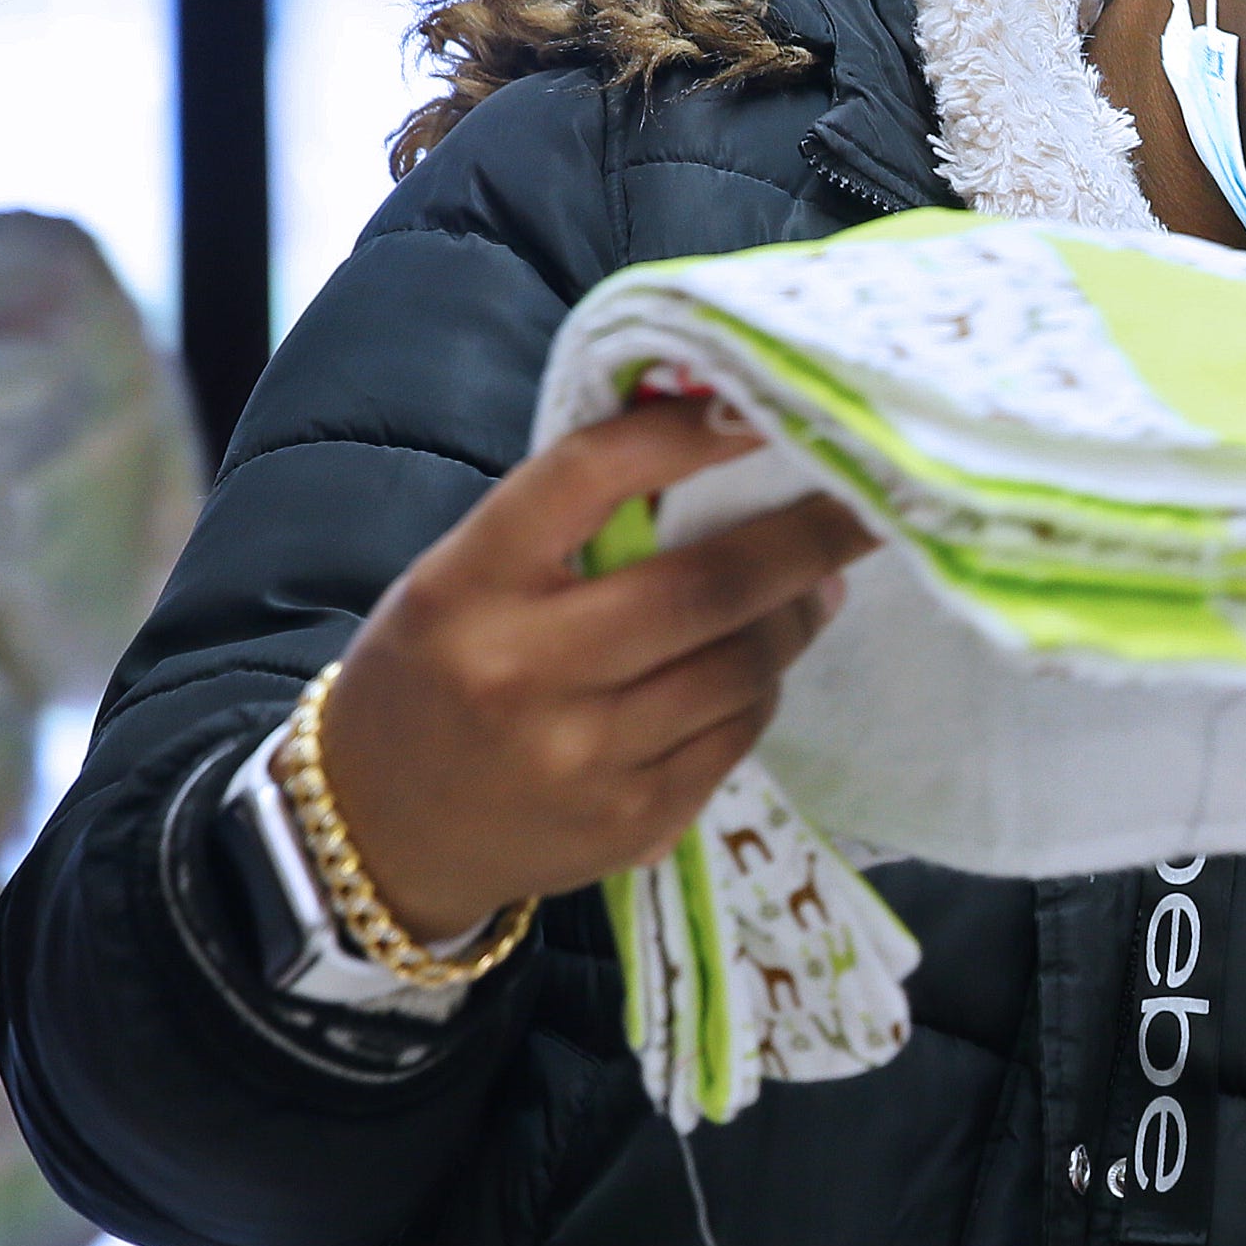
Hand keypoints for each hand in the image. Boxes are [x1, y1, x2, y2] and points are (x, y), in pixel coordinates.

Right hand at [313, 397, 876, 939]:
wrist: (383, 834)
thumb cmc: (435, 675)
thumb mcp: (460, 579)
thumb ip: (564, 524)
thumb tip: (719, 453)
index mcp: (466, 584)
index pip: (591, 476)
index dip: (687, 435)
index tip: (757, 411)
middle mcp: (523, 670)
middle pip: (706, 586)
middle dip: (805, 538)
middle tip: (862, 503)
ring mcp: (583, 757)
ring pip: (741, 666)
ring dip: (796, 616)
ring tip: (817, 585)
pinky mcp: (632, 822)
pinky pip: (737, 735)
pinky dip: (761, 689)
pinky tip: (758, 666)